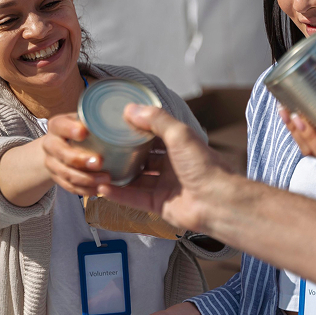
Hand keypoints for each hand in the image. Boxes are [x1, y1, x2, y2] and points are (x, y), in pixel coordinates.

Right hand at [42, 113, 111, 195]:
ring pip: (65, 173)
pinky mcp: (57, 178)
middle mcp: (50, 144)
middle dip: (80, 159)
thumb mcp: (85, 119)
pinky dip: (84, 190)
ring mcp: (51, 163)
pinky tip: (98, 189)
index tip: (84, 132)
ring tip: (106, 179)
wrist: (59, 147)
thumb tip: (131, 112)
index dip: (69, 130)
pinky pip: (69, 187)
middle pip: (60, 153)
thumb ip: (100, 118)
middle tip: (100, 161)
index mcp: (57, 125)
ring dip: (86, 178)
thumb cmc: (81, 129)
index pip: (59, 126)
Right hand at [96, 104, 230, 235]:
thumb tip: (130, 109)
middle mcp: (172, 165)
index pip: (153, 135)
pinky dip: (119, 194)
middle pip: (142, 157)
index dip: (136, 129)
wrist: (217, 202)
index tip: (115, 124)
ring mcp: (164, 186)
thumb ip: (156, 120)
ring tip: (98, 167)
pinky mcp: (159, 205)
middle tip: (102, 146)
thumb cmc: (204, 166)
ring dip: (118, 174)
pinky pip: (134, 198)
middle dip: (124, 153)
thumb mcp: (180, 134)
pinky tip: (102, 187)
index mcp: (179, 146)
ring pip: (136, 179)